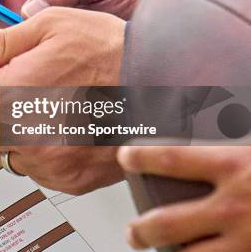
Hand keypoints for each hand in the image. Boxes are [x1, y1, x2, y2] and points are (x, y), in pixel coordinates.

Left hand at [0, 7, 125, 193]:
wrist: (162, 88)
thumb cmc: (111, 52)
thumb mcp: (52, 25)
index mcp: (13, 95)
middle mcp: (25, 135)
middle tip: (6, 84)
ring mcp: (47, 162)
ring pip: (1, 149)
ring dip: (7, 128)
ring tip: (38, 103)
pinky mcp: (67, 179)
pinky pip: (32, 166)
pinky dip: (35, 147)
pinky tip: (59, 123)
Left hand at [118, 146, 250, 250]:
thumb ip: (229, 143)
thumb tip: (208, 127)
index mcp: (233, 164)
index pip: (169, 158)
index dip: (140, 158)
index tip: (126, 157)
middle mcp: (234, 204)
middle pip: (167, 223)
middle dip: (141, 230)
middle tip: (133, 232)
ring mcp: (246, 237)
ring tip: (161, 251)